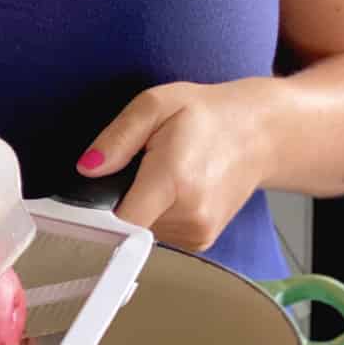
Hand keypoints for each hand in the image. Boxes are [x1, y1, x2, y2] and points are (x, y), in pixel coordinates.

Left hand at [76, 79, 270, 252]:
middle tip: (145, 164)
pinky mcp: (202, 240)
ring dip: (144, 204)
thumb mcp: (156, 104)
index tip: (84, 206)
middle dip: (125, 196)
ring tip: (168, 171)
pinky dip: (160, 212)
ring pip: (144, 229)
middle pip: (128, 224)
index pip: (121, 224)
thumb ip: (117, 138)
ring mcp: (199, 232)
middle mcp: (190, 214)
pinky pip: (161, 232)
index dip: (96, 215)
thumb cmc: (209, 115)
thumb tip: (87, 169)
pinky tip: (178, 187)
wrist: (259, 133)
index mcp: (174, 179)